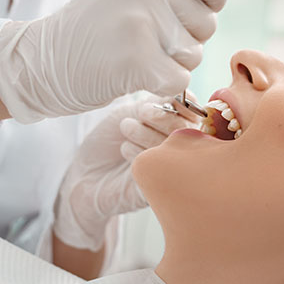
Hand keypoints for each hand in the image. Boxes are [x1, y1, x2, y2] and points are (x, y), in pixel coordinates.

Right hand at [0, 0, 227, 122]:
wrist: (43, 61)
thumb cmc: (96, 25)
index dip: (210, 2)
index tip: (183, 12)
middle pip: (208, 23)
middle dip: (184, 38)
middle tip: (140, 37)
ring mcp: (141, 20)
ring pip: (195, 54)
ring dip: (171, 63)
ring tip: (133, 54)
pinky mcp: (137, 59)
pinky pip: (180, 80)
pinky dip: (161, 86)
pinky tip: (131, 75)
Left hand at [53, 95, 201, 250]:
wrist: (87, 173)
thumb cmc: (111, 138)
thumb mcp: (133, 110)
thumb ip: (159, 102)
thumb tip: (181, 93)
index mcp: (180, 124)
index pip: (196, 112)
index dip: (186, 104)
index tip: (169, 98)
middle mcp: (182, 148)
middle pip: (188, 128)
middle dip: (163, 115)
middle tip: (142, 112)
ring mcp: (173, 170)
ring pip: (172, 147)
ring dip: (146, 131)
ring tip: (126, 127)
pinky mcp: (163, 190)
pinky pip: (160, 170)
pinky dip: (141, 154)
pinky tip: (126, 150)